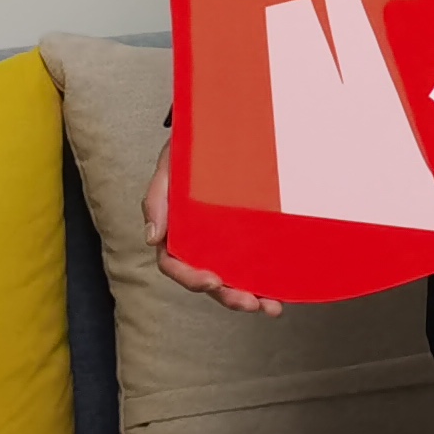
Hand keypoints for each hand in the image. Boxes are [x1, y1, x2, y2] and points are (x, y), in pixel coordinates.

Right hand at [147, 141, 286, 315]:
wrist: (222, 127)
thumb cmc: (190, 146)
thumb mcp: (169, 165)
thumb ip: (156, 199)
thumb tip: (151, 238)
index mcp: (173, 230)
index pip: (174, 264)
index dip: (190, 278)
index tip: (213, 280)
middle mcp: (198, 242)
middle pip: (207, 279)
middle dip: (228, 295)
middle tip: (251, 303)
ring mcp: (223, 242)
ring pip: (232, 278)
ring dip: (250, 297)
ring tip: (270, 306)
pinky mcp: (247, 237)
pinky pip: (254, 264)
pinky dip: (266, 282)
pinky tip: (282, 294)